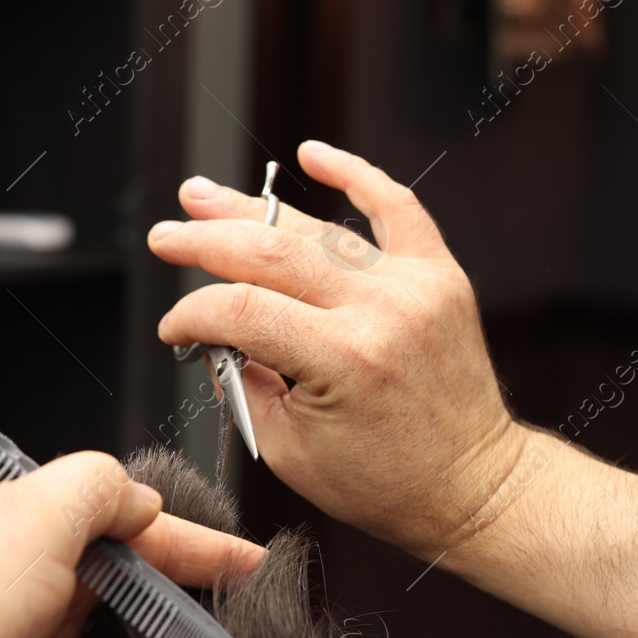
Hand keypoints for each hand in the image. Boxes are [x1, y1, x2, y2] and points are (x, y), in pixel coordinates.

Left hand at [0, 452, 265, 637]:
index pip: (126, 512)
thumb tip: (139, 498)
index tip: (246, 558)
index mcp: (24, 511)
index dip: (192, 536)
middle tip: (237, 594)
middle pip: (117, 558)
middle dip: (175, 571)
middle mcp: (16, 560)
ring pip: (100, 607)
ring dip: (143, 616)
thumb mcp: (42, 513)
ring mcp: (14, 617)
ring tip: (199, 631)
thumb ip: (98, 488)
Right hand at [149, 140, 530, 559]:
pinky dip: (354, 175)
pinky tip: (312, 154)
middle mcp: (381, 312)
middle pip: (271, 253)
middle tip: (166, 236)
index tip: (174, 328)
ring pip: (318, 230)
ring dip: (252, 209)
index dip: (193, 313)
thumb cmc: (385, 480)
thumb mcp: (289, 449)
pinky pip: (396, 207)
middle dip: (205, 242)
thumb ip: (244, 382)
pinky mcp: (438, 275)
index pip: (241, 311)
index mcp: (344, 361)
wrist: (471, 483)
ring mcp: (414, 286)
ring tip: (201, 196)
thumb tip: (215, 332)